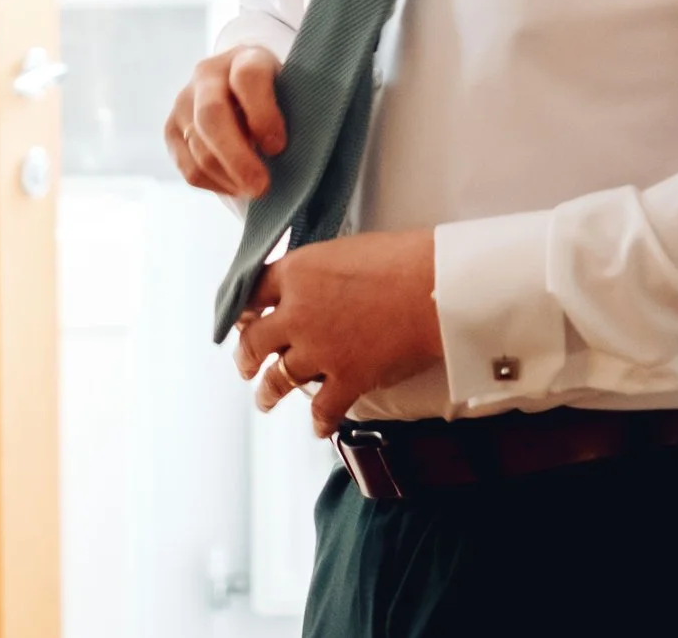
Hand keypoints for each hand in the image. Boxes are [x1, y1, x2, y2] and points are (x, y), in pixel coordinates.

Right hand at [164, 45, 285, 198]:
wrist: (243, 86)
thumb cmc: (279, 95)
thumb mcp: (292, 92)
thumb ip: (293, 113)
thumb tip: (285, 156)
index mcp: (246, 57)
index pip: (248, 77)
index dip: (263, 114)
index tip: (278, 147)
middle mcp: (208, 74)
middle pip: (211, 115)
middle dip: (237, 157)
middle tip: (261, 187)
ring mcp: (184, 100)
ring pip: (198, 146)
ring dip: (228, 177)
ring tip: (255, 189)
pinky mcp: (171, 128)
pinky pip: (187, 167)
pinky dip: (213, 183)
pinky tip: (236, 186)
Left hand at [234, 230, 443, 434]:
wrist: (435, 287)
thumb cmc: (401, 258)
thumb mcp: (343, 250)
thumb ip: (317, 272)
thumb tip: (315, 287)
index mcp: (296, 273)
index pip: (251, 292)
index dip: (243, 308)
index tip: (242, 317)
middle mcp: (297, 313)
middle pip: (254, 340)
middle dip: (246, 356)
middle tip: (246, 365)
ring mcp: (318, 350)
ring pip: (278, 379)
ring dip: (268, 393)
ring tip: (265, 400)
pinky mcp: (346, 378)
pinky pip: (323, 409)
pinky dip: (319, 422)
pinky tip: (318, 428)